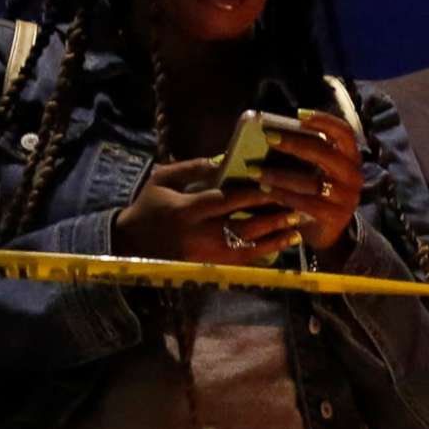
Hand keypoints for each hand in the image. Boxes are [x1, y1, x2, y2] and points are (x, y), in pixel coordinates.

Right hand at [114, 157, 285, 264]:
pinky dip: (265, 253)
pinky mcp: (211, 268)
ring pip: (248, 247)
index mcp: (185, 210)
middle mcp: (198, 234)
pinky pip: (244, 262)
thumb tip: (221, 160)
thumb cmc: (149, 207)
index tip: (273, 186)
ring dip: (274, 238)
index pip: (225, 201)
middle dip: (270, 217)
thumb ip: (190, 169)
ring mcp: (206, 254)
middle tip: (294, 207)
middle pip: (241, 225)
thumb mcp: (161, 180)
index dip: (251, 194)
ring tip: (296, 228)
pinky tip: (282, 245)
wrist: (132, 245)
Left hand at [248, 111, 364, 259]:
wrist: (327, 231)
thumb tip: (270, 130)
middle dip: (295, 143)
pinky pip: (306, 203)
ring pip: (312, 182)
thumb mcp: (316, 169)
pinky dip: (283, 196)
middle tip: (269, 137)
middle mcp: (353, 176)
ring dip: (279, 174)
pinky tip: (265, 190)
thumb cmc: (315, 191)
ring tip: (254, 170)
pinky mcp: (335, 217)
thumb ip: (305, 151)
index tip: (299, 114)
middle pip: (325, 154)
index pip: (344, 133)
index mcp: (350, 159)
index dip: (324, 121)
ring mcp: (346, 198)